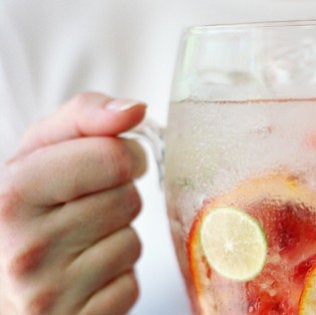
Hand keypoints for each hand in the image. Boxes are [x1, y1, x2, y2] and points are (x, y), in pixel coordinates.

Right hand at [0, 92, 146, 313]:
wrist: (2, 283)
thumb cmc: (26, 212)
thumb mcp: (38, 153)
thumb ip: (83, 118)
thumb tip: (134, 109)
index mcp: (11, 194)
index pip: (114, 158)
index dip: (125, 156)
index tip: (111, 164)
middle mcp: (25, 247)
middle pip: (129, 199)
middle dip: (116, 199)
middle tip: (82, 210)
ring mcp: (48, 294)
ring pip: (133, 243)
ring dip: (117, 239)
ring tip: (78, 244)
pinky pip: (131, 286)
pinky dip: (116, 278)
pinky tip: (83, 276)